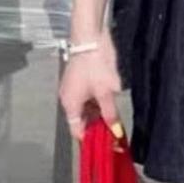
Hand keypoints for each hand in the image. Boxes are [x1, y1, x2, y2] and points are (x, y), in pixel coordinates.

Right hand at [58, 26, 124, 143]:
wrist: (90, 37)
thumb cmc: (96, 65)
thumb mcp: (106, 92)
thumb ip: (110, 114)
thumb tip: (115, 131)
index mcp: (70, 105)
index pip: (77, 131)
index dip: (91, 140)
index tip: (106, 145)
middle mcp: (68, 98)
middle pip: (81, 120)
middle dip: (97, 126)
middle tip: (114, 132)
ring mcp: (72, 88)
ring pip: (85, 108)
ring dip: (98, 114)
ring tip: (114, 118)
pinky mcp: (79, 79)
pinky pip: (87, 97)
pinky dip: (97, 102)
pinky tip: (110, 102)